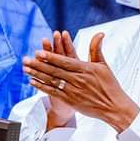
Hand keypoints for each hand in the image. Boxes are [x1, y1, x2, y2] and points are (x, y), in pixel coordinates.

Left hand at [23, 32, 139, 132]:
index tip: (39, 52)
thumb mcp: (103, 65)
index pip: (64, 62)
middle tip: (26, 59)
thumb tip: (99, 33)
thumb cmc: (109, 85)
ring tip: (25, 69)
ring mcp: (73, 91)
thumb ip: (96, 48)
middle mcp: (78, 80)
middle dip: (38, 65)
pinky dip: (42, 87)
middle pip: (55, 71)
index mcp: (85, 69)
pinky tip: (33, 82)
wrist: (114, 107)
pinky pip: (53, 92)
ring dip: (37, 75)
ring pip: (52, 81)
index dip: (51, 57)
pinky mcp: (71, 101)